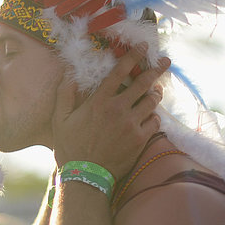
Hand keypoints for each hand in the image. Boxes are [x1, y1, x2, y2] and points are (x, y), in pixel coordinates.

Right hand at [52, 45, 169, 180]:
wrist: (85, 177)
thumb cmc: (70, 147)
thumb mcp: (60, 119)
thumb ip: (65, 94)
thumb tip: (68, 73)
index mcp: (99, 101)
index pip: (120, 72)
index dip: (133, 56)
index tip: (144, 47)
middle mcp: (118, 109)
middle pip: (143, 83)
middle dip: (156, 69)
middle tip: (165, 61)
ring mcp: (131, 124)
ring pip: (151, 102)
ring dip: (155, 93)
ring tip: (157, 90)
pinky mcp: (139, 140)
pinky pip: (154, 122)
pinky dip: (153, 116)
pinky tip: (150, 115)